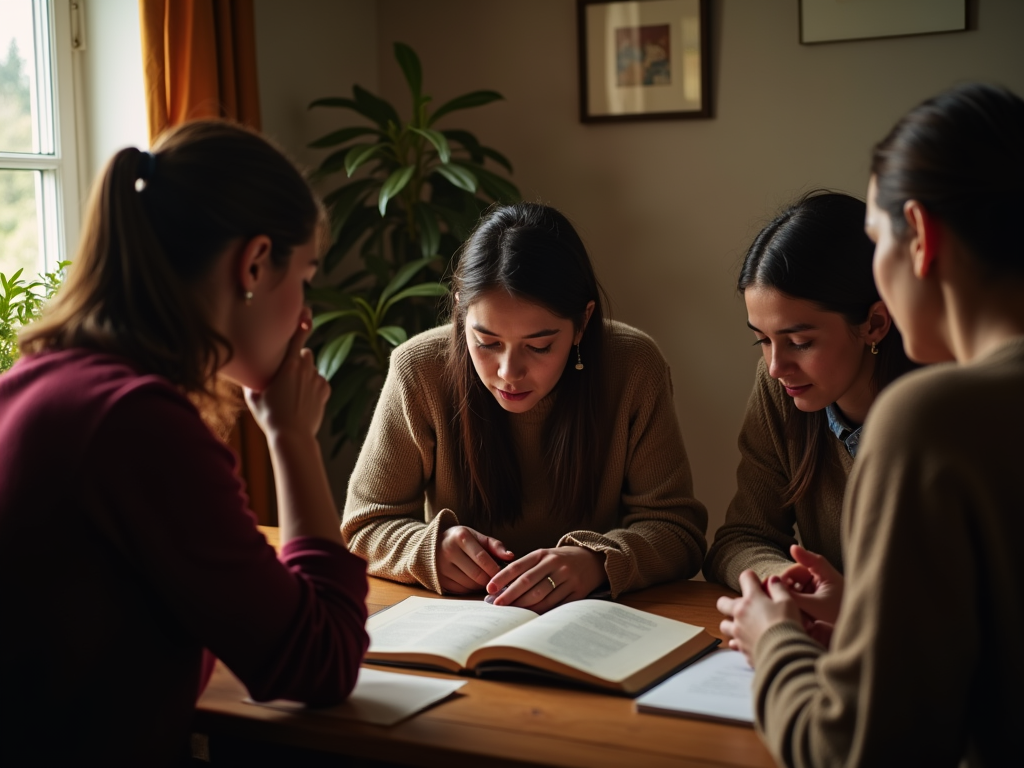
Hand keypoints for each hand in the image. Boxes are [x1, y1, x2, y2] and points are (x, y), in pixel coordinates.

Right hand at [244, 308, 327, 440]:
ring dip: (307, 374)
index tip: (306, 313)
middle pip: (306, 354)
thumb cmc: (270, 416)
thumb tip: (246, 375)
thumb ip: (252, 382)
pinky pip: (321, 381)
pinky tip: (305, 399)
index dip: (302, 325)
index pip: (297, 339)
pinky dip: (315, 386)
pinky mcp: (325, 391)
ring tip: (296, 392)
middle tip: (289, 375)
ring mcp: (317, 380)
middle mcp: (306, 369)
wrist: (292, 435)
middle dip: (299, 359)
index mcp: (288, 366)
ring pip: (313, 369)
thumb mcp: (254, 397)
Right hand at [437, 526, 514, 593]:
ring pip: (469, 584)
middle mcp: (449, 551)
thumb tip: (510, 556)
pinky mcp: (439, 579)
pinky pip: (461, 590)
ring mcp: (442, 567)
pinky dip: (470, 589)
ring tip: (484, 578)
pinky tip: (473, 582)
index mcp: (461, 537)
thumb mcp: (477, 536)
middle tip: (495, 579)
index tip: (502, 573)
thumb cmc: (461, 539)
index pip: (483, 558)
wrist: (434, 543)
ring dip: (481, 585)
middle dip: (490, 579)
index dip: (495, 569)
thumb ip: (495, 546)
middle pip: (477, 574)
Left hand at [487, 546, 605, 613]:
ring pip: (541, 595)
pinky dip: (541, 611)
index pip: (518, 566)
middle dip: (510, 595)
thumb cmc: (560, 560)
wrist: (592, 559)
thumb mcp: (544, 556)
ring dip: (524, 606)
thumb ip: (526, 568)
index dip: (502, 578)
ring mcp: (567, 578)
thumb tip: (503, 587)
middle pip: (527, 582)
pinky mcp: (577, 591)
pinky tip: (530, 615)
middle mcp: (555, 563)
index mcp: (543, 554)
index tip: (490, 589)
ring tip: (511, 612)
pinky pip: (555, 604)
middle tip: (497, 605)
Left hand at [717, 571, 801, 665]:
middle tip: (741, 605)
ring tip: (743, 625)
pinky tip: (747, 641)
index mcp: (752, 599)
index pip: (745, 578)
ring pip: (724, 625)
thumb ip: (778, 589)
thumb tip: (773, 580)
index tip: (756, 582)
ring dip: (731, 623)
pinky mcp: (741, 648)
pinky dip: (737, 641)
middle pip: (723, 603)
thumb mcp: (788, 602)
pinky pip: (733, 643)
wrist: (785, 653)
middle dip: (729, 602)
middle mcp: (740, 614)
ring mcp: (738, 632)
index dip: (751, 578)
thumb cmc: (787, 625)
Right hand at [780, 545, 843, 625]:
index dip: (802, 555)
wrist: (849, 634)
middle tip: (778, 592)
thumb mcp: (815, 606)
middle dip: (787, 582)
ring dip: (789, 593)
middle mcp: (823, 580)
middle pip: (798, 573)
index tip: (792, 549)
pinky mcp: (813, 599)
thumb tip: (774, 587)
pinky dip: (794, 600)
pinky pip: (798, 595)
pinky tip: (791, 609)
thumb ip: (794, 597)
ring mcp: (817, 589)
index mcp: (829, 577)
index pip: (814, 561)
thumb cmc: (837, 619)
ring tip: (786, 604)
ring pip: (796, 585)